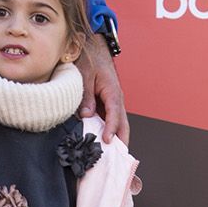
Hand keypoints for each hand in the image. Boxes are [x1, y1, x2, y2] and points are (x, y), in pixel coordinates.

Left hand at [77, 30, 128, 144]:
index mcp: (112, 91)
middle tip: (118, 158)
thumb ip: (86, 96)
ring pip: (118, 123)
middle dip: (122, 140)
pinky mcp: (107, 102)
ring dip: (116, 137)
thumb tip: (86, 116)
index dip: (112, 129)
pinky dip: (109, 130)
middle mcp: (116, 98)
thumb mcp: (85, 76)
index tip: (108, 141)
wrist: (94, 47)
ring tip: (111, 155)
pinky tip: (102, 140)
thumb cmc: (90, 59)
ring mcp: (112, 101)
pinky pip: (110, 118)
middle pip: (123, 123)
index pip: (115, 114)